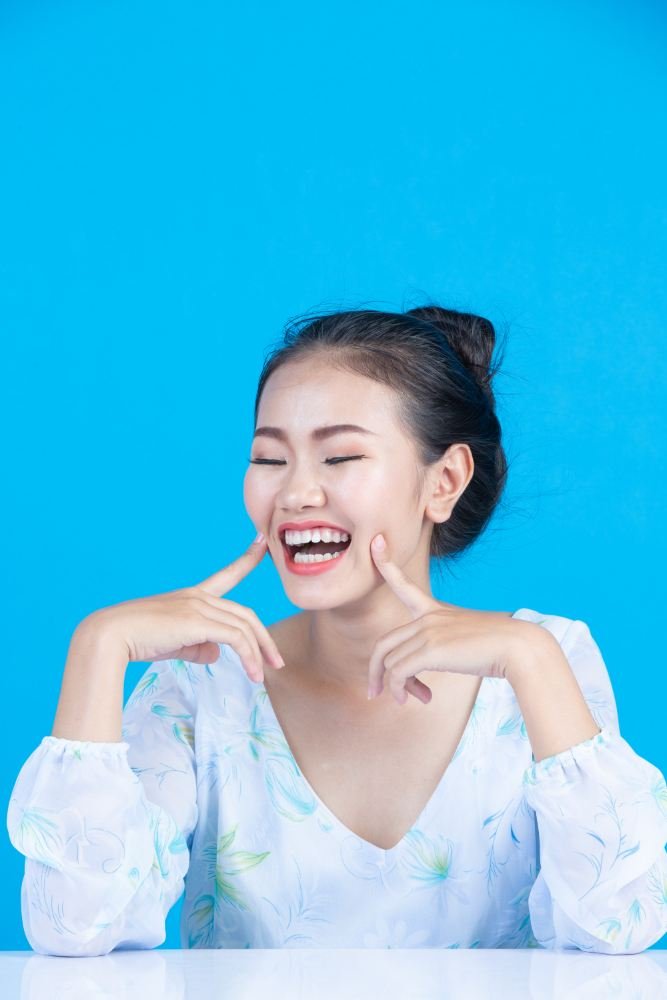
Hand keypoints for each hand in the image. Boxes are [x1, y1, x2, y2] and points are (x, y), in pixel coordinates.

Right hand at [84, 533, 284, 682]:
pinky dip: (249, 656)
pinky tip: (252, 674)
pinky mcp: (198, 621)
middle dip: (264, 639)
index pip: (227, 574)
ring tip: (262, 676)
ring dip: (258, 653)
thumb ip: (198, 646)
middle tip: (276, 661)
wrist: (111, 636)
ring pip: (244, 627)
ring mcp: (199, 606)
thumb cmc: (136, 640)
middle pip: (245, 614)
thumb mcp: (174, 643)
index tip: (262, 541)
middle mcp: (199, 596)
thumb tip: (218, 653)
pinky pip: (236, 638)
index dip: (247, 559)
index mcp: (193, 595)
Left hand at [367, 533, 524, 704]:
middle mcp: (428, 618)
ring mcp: (428, 632)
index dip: (387, 566)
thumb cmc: (500, 647)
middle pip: (384, 644)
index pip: (404, 586)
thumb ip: (444, 646)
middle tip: (375, 692)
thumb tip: (429, 668)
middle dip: (376, 670)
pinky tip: (417, 700)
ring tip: (410, 700)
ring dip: (395, 687)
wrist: (519, 647)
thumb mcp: (466, 638)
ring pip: (390, 662)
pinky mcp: (430, 650)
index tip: (376, 543)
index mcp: (436, 610)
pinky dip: (400, 690)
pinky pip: (398, 674)